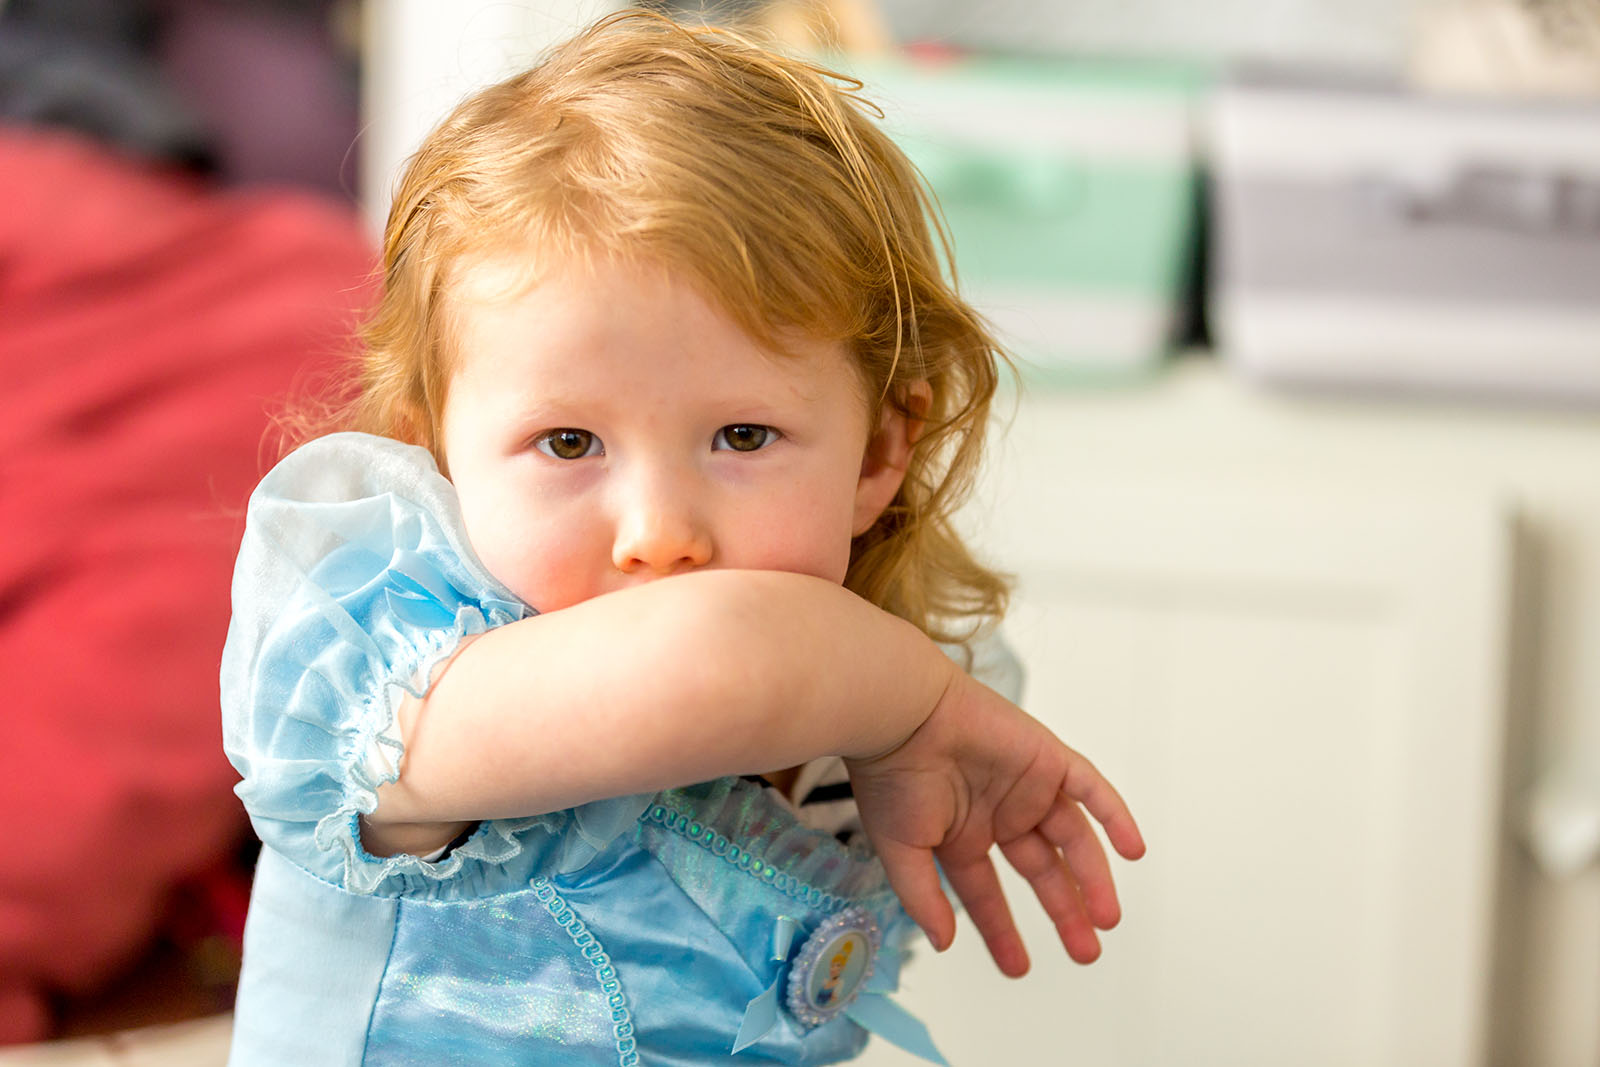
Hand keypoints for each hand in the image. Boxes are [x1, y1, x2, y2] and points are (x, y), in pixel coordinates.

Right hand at [845, 671, 1144, 976]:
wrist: (903, 717)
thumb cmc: (891, 775)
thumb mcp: (902, 850)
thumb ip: (926, 897)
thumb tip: (944, 942)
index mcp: (961, 836)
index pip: (988, 892)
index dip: (1002, 931)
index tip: (1018, 967)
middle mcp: (998, 813)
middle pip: (1042, 870)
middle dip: (1064, 912)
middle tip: (1086, 952)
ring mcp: (1026, 787)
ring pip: (1073, 838)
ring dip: (1092, 878)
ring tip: (1105, 919)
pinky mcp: (1047, 759)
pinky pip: (1092, 789)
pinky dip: (1115, 816)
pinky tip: (1132, 851)